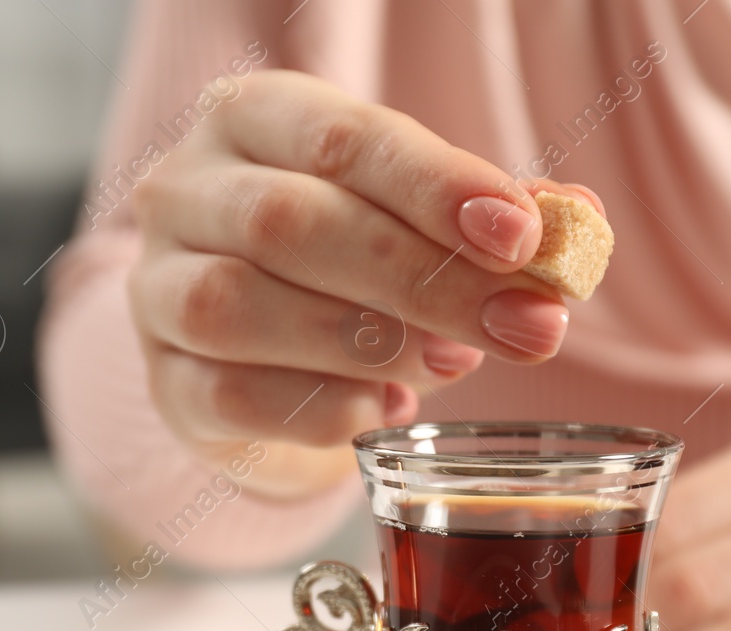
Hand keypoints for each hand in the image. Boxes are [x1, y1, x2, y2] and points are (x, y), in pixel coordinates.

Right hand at [127, 69, 599, 498]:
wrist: (253, 349)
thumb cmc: (342, 262)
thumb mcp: (414, 217)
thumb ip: (489, 214)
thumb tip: (575, 223)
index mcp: (250, 119)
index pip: (342, 140)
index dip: (437, 188)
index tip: (523, 237)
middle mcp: (183, 192)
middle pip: (290, 224)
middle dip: (423, 280)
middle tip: (523, 328)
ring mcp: (155, 289)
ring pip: (239, 307)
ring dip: (365, 343)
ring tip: (447, 365)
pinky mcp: (163, 383)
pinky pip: (228, 398)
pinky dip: (317, 409)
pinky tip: (379, 411)